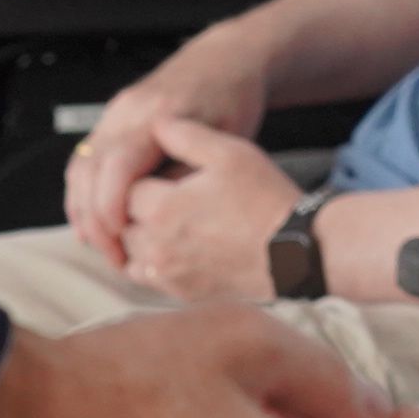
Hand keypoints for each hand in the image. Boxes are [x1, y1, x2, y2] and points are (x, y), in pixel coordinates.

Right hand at [69, 30, 270, 257]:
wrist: (227, 60)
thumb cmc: (233, 100)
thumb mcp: (224, 141)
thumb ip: (187, 176)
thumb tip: (158, 216)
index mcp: (156, 114)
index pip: (117, 164)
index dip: (111, 205)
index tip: (120, 237)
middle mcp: (128, 111)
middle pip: (89, 169)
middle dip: (94, 219)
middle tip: (115, 256)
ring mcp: (116, 113)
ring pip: (81, 167)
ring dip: (84, 210)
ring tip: (104, 247)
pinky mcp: (112, 120)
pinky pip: (85, 160)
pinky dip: (83, 194)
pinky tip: (92, 223)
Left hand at [114, 121, 295, 305]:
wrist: (296, 252)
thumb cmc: (266, 200)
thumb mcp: (230, 153)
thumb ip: (186, 135)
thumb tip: (156, 124)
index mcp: (162, 208)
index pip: (123, 190)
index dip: (140, 177)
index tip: (160, 172)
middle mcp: (157, 246)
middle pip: (122, 223)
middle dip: (135, 207)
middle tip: (163, 193)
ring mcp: (169, 274)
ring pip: (130, 253)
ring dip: (138, 235)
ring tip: (166, 219)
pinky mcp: (183, 293)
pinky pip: (148, 278)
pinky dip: (150, 262)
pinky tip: (172, 246)